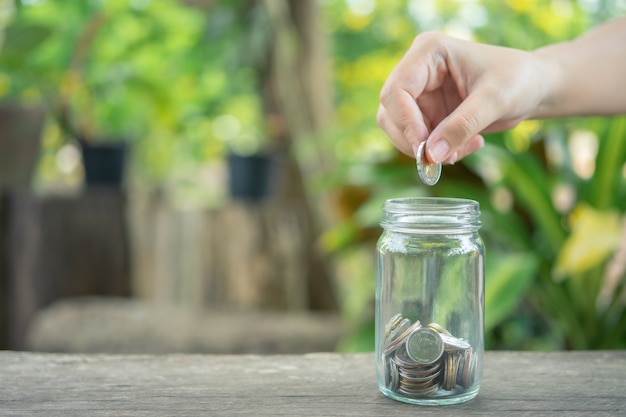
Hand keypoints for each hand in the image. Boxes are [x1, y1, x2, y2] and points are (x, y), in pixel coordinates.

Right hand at [377, 32, 551, 163]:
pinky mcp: (427, 114)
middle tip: (445, 158)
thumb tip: (431, 155)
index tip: (425, 150)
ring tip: (464, 150)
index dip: (406, 122)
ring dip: (428, 150)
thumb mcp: (495, 100)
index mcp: (428, 52)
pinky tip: (468, 145)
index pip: (396, 90)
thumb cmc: (519, 80)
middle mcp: (417, 71)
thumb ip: (462, 126)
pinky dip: (439, 152)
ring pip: (400, 131)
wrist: (533, 87)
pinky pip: (418, 141)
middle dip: (415, 141)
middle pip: (391, 113)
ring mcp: (420, 94)